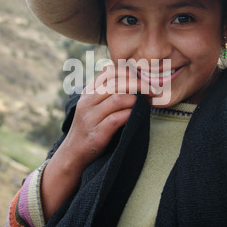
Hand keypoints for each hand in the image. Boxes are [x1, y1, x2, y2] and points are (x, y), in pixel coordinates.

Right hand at [40, 64, 151, 219]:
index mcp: (88, 92)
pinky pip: (116, 119)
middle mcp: (87, 102)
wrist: (72, 153)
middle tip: (154, 89)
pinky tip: (137, 114)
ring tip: (147, 102)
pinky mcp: (96, 133)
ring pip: (117, 99)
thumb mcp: (93, 106)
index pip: (109, 72)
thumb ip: (106, 93)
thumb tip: (131, 80)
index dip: (129, 72)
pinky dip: (130, 114)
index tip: (144, 78)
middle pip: (116, 83)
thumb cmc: (89, 128)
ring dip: (136, 99)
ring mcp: (91, 118)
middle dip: (139, 84)